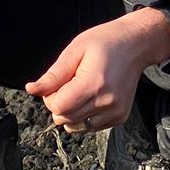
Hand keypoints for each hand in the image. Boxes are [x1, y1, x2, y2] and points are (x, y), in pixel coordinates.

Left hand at [26, 9, 169, 133]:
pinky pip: (90, 126)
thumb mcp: (75, 50)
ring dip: (72, 112)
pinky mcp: (120, 117)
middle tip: (70, 84)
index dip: (50, 97)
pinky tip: (93, 97)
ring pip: (76, 126)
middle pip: (65, 118)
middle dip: (60, 104)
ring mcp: (115, 112)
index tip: (59, 82)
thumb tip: (32, 89)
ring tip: (82, 91)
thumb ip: (53, 74)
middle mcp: (106, 102)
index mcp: (93, 84)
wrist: (137, 45)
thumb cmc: (105, 42)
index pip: (57, 107)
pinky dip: (85, 115)